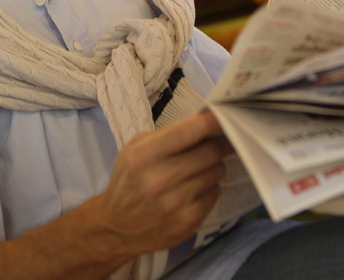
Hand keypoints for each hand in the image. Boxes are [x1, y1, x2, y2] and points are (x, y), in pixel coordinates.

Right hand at [91, 110, 229, 256]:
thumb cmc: (128, 183)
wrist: (117, 228)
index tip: (225, 114)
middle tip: (225, 140)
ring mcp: (174, 204)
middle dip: (222, 143)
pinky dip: (210, 187)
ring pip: (216, 172)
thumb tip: (201, 120)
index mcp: (142, 158)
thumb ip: (166, 134)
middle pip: (209, 152)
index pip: (186, 133)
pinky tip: (197, 187)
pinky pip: (215, 193)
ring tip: (202, 167)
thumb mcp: (134, 150)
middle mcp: (158, 181)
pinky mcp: (188, 222)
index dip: (210, 122)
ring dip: (214, 165)